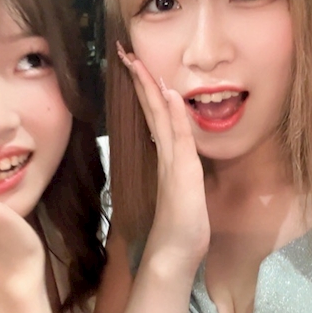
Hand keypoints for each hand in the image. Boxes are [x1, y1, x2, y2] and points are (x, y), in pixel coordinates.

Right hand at [116, 45, 209, 271]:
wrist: (172, 259)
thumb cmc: (180, 234)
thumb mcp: (186, 197)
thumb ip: (180, 173)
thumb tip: (175, 154)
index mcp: (168, 160)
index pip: (158, 117)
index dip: (148, 91)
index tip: (136, 67)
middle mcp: (167, 158)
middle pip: (154, 110)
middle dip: (141, 81)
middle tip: (125, 53)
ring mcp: (172, 165)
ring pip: (162, 118)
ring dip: (151, 88)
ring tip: (137, 62)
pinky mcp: (180, 175)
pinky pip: (176, 137)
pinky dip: (170, 114)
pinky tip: (166, 93)